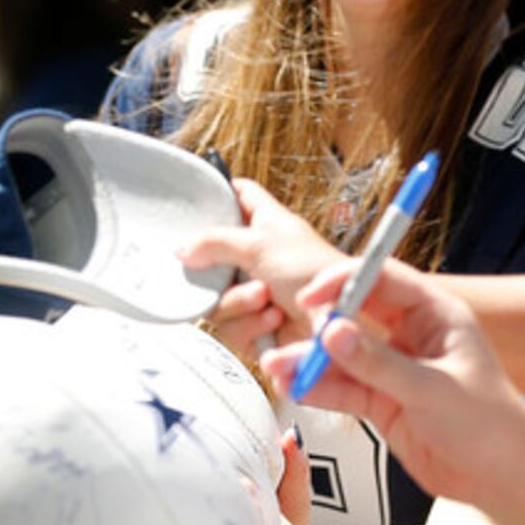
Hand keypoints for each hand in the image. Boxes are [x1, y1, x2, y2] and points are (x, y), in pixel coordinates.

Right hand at [183, 180, 347, 356]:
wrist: (342, 323)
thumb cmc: (315, 272)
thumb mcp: (261, 243)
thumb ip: (215, 242)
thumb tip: (182, 249)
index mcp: (264, 224)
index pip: (239, 196)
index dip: (219, 194)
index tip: (197, 200)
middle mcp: (257, 258)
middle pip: (212, 259)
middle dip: (220, 272)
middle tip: (235, 271)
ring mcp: (256, 294)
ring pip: (218, 301)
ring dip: (241, 301)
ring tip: (265, 298)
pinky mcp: (257, 329)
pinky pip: (231, 330)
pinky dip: (250, 326)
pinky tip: (272, 320)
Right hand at [258, 258, 524, 517]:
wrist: (502, 478)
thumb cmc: (489, 425)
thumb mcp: (432, 389)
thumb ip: (378, 363)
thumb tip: (331, 331)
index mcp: (435, 314)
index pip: (382, 278)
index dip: (344, 280)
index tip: (311, 295)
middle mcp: (412, 336)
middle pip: (355, 314)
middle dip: (320, 325)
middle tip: (296, 339)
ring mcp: (394, 369)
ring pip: (343, 355)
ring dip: (311, 361)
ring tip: (277, 367)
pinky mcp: (382, 402)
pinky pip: (343, 388)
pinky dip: (318, 389)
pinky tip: (293, 388)